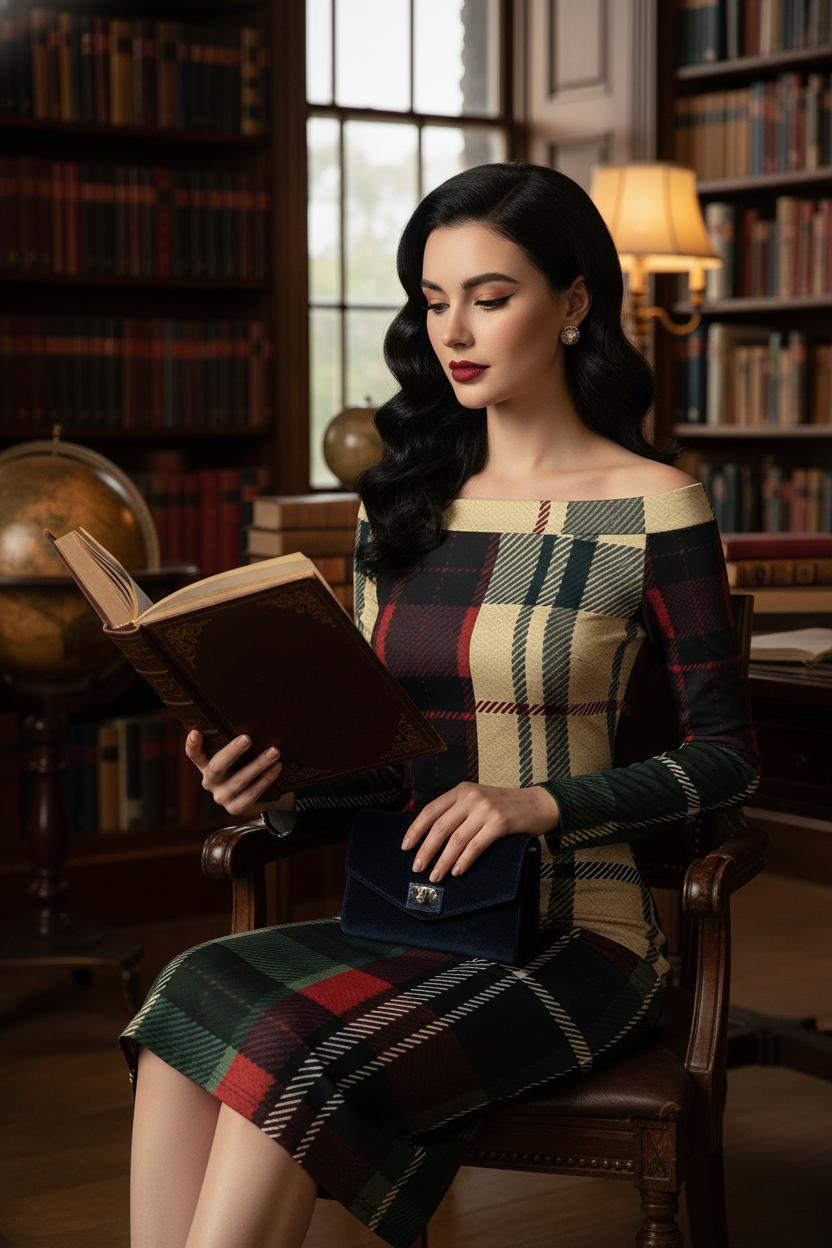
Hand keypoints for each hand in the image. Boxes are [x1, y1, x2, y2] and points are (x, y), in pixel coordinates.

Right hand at [184, 729, 296, 819]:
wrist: (262, 796)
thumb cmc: (248, 767)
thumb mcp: (239, 757)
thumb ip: (238, 746)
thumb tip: (256, 722)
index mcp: (206, 766)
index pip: (194, 755)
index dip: (193, 745)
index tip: (195, 732)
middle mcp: (210, 782)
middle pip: (217, 767)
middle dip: (232, 752)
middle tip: (247, 738)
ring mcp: (222, 797)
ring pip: (239, 780)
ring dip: (258, 765)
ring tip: (274, 752)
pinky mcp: (236, 808)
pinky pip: (252, 793)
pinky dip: (266, 779)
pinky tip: (276, 768)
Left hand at [400, 782, 559, 881]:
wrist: (538, 804)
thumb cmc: (505, 806)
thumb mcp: (478, 800)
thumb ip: (457, 811)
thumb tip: (430, 837)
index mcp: (461, 790)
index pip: (430, 810)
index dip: (416, 830)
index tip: (405, 847)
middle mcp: (471, 797)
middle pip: (440, 827)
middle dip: (426, 850)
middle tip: (417, 868)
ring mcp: (486, 810)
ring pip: (456, 840)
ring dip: (442, 861)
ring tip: (434, 876)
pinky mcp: (500, 824)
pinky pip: (475, 846)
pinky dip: (463, 861)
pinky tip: (457, 871)